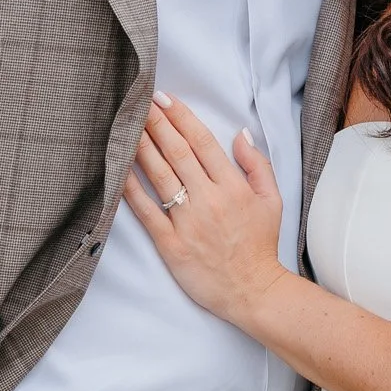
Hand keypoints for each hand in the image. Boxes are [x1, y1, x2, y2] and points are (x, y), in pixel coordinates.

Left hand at [124, 94, 285, 327]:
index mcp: (233, 187)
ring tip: (126, 124)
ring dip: (141, 146)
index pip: (203, 142)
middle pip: (177, 152)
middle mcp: (209, 199)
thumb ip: (257, 165)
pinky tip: (119, 168)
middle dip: (156, 123)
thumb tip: (240, 133)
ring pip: (160, 175)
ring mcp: (188, 221)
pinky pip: (146, 211)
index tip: (164, 98)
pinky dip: (131, 188)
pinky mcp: (171, 244)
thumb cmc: (260, 246)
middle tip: (138, 101)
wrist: (253, 291)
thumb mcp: (272, 201)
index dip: (181, 117)